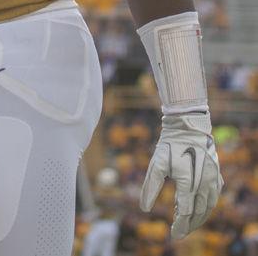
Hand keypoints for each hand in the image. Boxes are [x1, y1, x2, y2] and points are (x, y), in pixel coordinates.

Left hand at [140, 110, 222, 239]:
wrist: (188, 124)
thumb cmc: (170, 144)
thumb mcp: (157, 163)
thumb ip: (150, 186)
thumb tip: (144, 208)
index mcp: (188, 182)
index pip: (185, 212)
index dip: (179, 226)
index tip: (173, 235)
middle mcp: (204, 183)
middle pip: (198, 213)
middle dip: (189, 225)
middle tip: (180, 232)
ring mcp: (213, 179)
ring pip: (209, 206)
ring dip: (199, 217)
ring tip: (188, 222)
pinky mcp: (216, 174)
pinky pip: (214, 196)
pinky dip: (207, 205)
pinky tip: (198, 206)